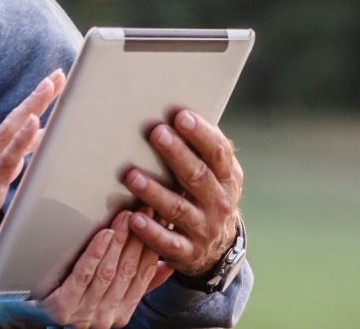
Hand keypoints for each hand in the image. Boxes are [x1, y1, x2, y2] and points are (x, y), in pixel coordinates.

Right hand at [0, 70, 63, 284]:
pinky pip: (5, 161)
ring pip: (10, 133)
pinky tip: (32, 122)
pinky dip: (19, 139)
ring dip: (32, 108)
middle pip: (12, 123)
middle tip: (57, 76)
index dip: (31, 111)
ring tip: (50, 86)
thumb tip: (20, 173)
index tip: (50, 91)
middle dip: (36, 98)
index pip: (10, 132)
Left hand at [0, 211, 172, 328]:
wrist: (25, 316)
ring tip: (126, 215)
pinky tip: (104, 233)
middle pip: (128, 269)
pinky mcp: (63, 308)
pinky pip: (84, 275)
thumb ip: (137, 283)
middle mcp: (107, 316)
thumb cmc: (68, 298)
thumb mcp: (107, 294)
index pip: (144, 274)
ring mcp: (85, 314)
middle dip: (139, 236)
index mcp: (122, 312)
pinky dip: (95, 253)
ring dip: (120, 240)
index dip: (153, 244)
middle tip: (145, 208)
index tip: (160, 219)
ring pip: (109, 271)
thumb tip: (166, 264)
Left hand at [122, 109, 243, 277]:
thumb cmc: (206, 195)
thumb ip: (201, 149)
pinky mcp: (187, 252)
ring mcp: (204, 229)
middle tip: (155, 133)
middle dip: (176, 154)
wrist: (217, 248)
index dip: (201, 134)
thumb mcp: (215, 174)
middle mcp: (220, 202)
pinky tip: (133, 218)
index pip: (218, 153)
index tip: (181, 116)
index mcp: (228, 177)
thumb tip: (175, 108)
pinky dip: (150, 232)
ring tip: (131, 175)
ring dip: (154, 192)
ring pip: (178, 209)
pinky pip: (168, 242)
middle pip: (197, 176)